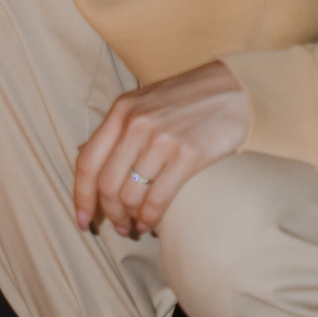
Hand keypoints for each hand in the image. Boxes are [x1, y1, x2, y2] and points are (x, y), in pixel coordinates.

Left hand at [71, 60, 250, 237]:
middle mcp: (135, 125)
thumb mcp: (144, 103)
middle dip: (109, 213)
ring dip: (129, 219)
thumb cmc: (189, 99)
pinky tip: (151, 224)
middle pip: (106, 184)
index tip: (82, 220)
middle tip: (119, 228)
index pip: (86, 162)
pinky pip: (158, 197)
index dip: (81, 197)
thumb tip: (83, 157)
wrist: (236, 88)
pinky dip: (150, 217)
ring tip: (135, 227)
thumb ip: (116, 129)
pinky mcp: (187, 154)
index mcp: (120, 112)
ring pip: (130, 194)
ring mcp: (161, 139)